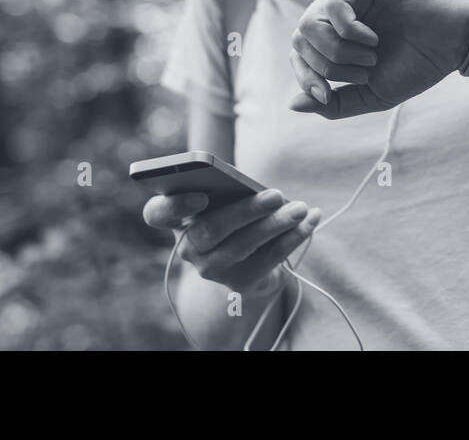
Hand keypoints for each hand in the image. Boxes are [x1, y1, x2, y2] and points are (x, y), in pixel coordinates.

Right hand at [142, 190, 321, 295]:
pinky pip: (269, 259)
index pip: (157, 214)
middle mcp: (188, 248)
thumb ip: (228, 188)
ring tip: (301, 208)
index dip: (175, 206)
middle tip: (277, 194)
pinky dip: (293, 238)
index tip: (201, 195)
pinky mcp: (240, 282)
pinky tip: (311, 220)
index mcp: (176, 220)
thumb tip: (253, 187)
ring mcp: (212, 269)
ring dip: (277, 225)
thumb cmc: (232, 213)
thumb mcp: (224, 198)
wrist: (243, 260)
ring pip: (243, 246)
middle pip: (209, 230)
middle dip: (246, 211)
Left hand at [286, 0, 468, 118]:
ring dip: (338, 51)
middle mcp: (340, 11)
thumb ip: (334, 103)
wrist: (454, 42)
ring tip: (370, 56)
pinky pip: (332, 6)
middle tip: (364, 71)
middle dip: (326, 66)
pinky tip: (373, 38)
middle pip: (299, 40)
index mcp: (339, 35)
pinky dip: (349, 32)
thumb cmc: (418, 64)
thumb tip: (293, 105)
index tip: (326, 94)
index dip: (305, 76)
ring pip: (308, 24)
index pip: (300, 52)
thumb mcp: (372, 93)